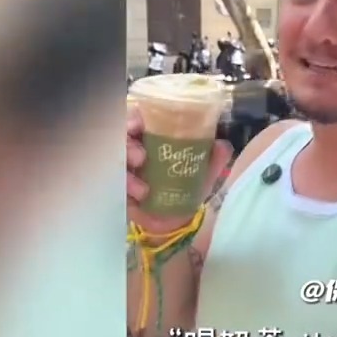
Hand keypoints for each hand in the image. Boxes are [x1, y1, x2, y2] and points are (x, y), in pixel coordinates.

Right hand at [126, 105, 231, 235]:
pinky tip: (139, 198)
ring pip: (113, 162)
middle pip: (118, 138)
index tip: (137, 124)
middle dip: (127, 145)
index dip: (131, 118)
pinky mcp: (118, 191)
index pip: (135, 118)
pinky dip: (125, 190)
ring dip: (126, 174)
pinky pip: (114, 186)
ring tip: (143, 190)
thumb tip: (222, 144)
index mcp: (152, 137)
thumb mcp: (204, 171)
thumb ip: (214, 157)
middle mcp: (134, 150)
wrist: (178, 219)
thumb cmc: (188, 186)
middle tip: (141, 158)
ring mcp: (124, 170)